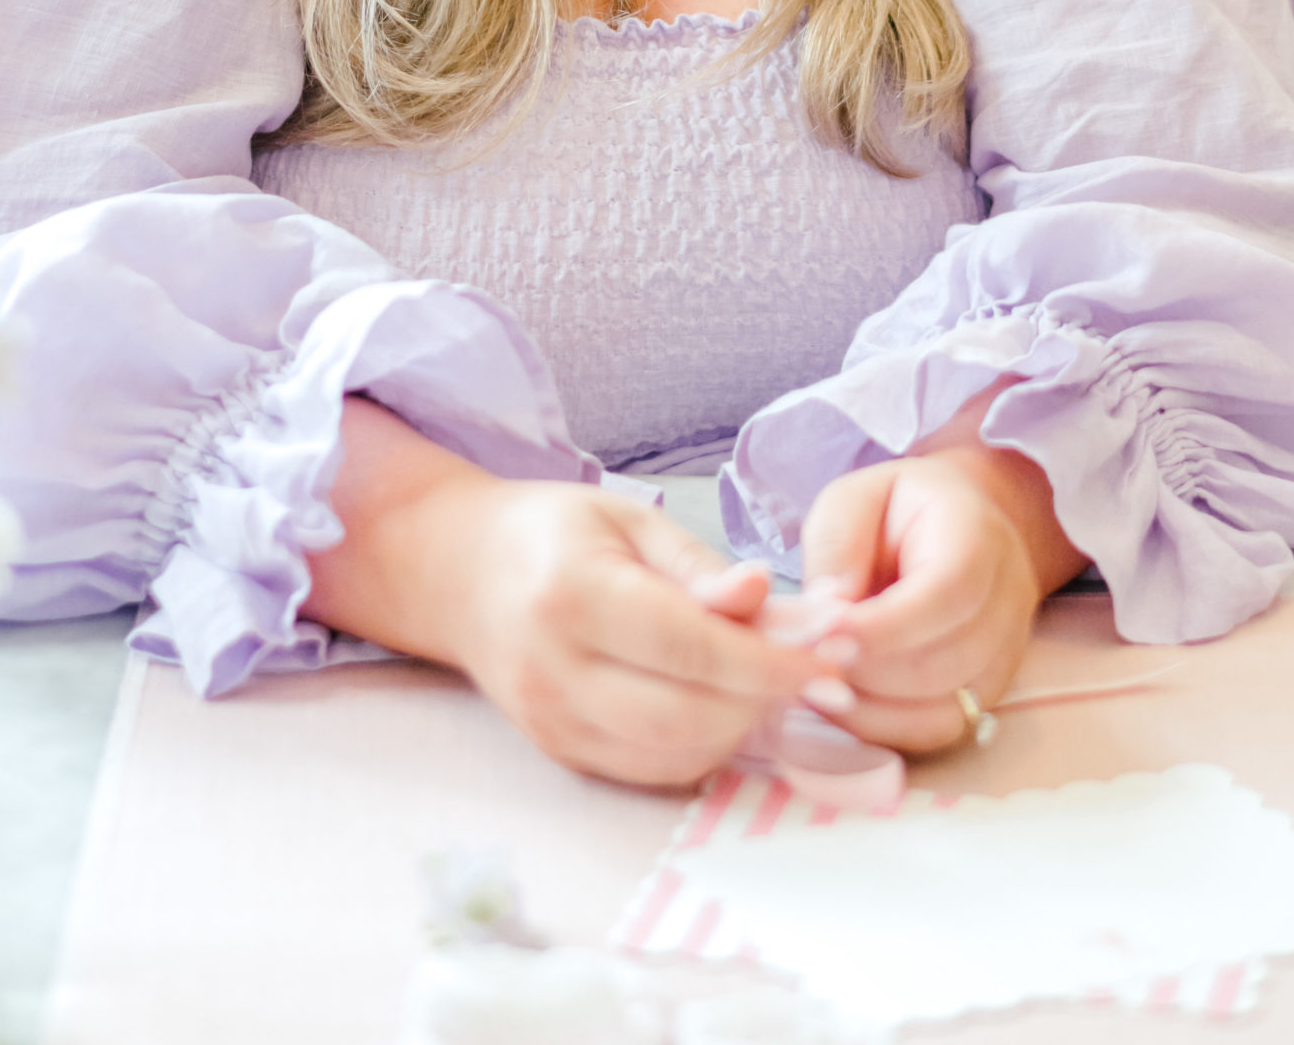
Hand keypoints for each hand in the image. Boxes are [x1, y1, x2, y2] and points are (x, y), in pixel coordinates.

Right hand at [303, 401, 832, 788]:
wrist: (458, 574)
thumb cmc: (554, 533)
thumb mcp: (628, 520)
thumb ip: (699, 568)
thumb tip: (767, 601)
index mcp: (573, 595)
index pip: (691, 648)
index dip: (773, 661)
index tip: (835, 655)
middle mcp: (555, 671)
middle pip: (690, 715)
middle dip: (768, 699)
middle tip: (820, 668)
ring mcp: (553, 723)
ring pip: (677, 755)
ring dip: (743, 727)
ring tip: (771, 679)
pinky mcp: (560, 754)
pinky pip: (652, 771)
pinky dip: (704, 745)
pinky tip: (723, 704)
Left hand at [799, 433, 1085, 753]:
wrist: (963, 526)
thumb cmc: (899, 511)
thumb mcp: (857, 498)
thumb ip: (838, 544)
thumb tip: (824, 611)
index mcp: (977, 537)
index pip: (948, 594)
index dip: (886, 626)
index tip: (824, 634)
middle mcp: (1006, 603)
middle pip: (946, 662)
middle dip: (868, 672)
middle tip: (804, 663)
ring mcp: (1004, 656)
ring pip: (946, 709)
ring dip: (872, 707)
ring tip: (813, 684)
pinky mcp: (986, 694)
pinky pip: (941, 730)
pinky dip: (886, 729)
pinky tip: (840, 705)